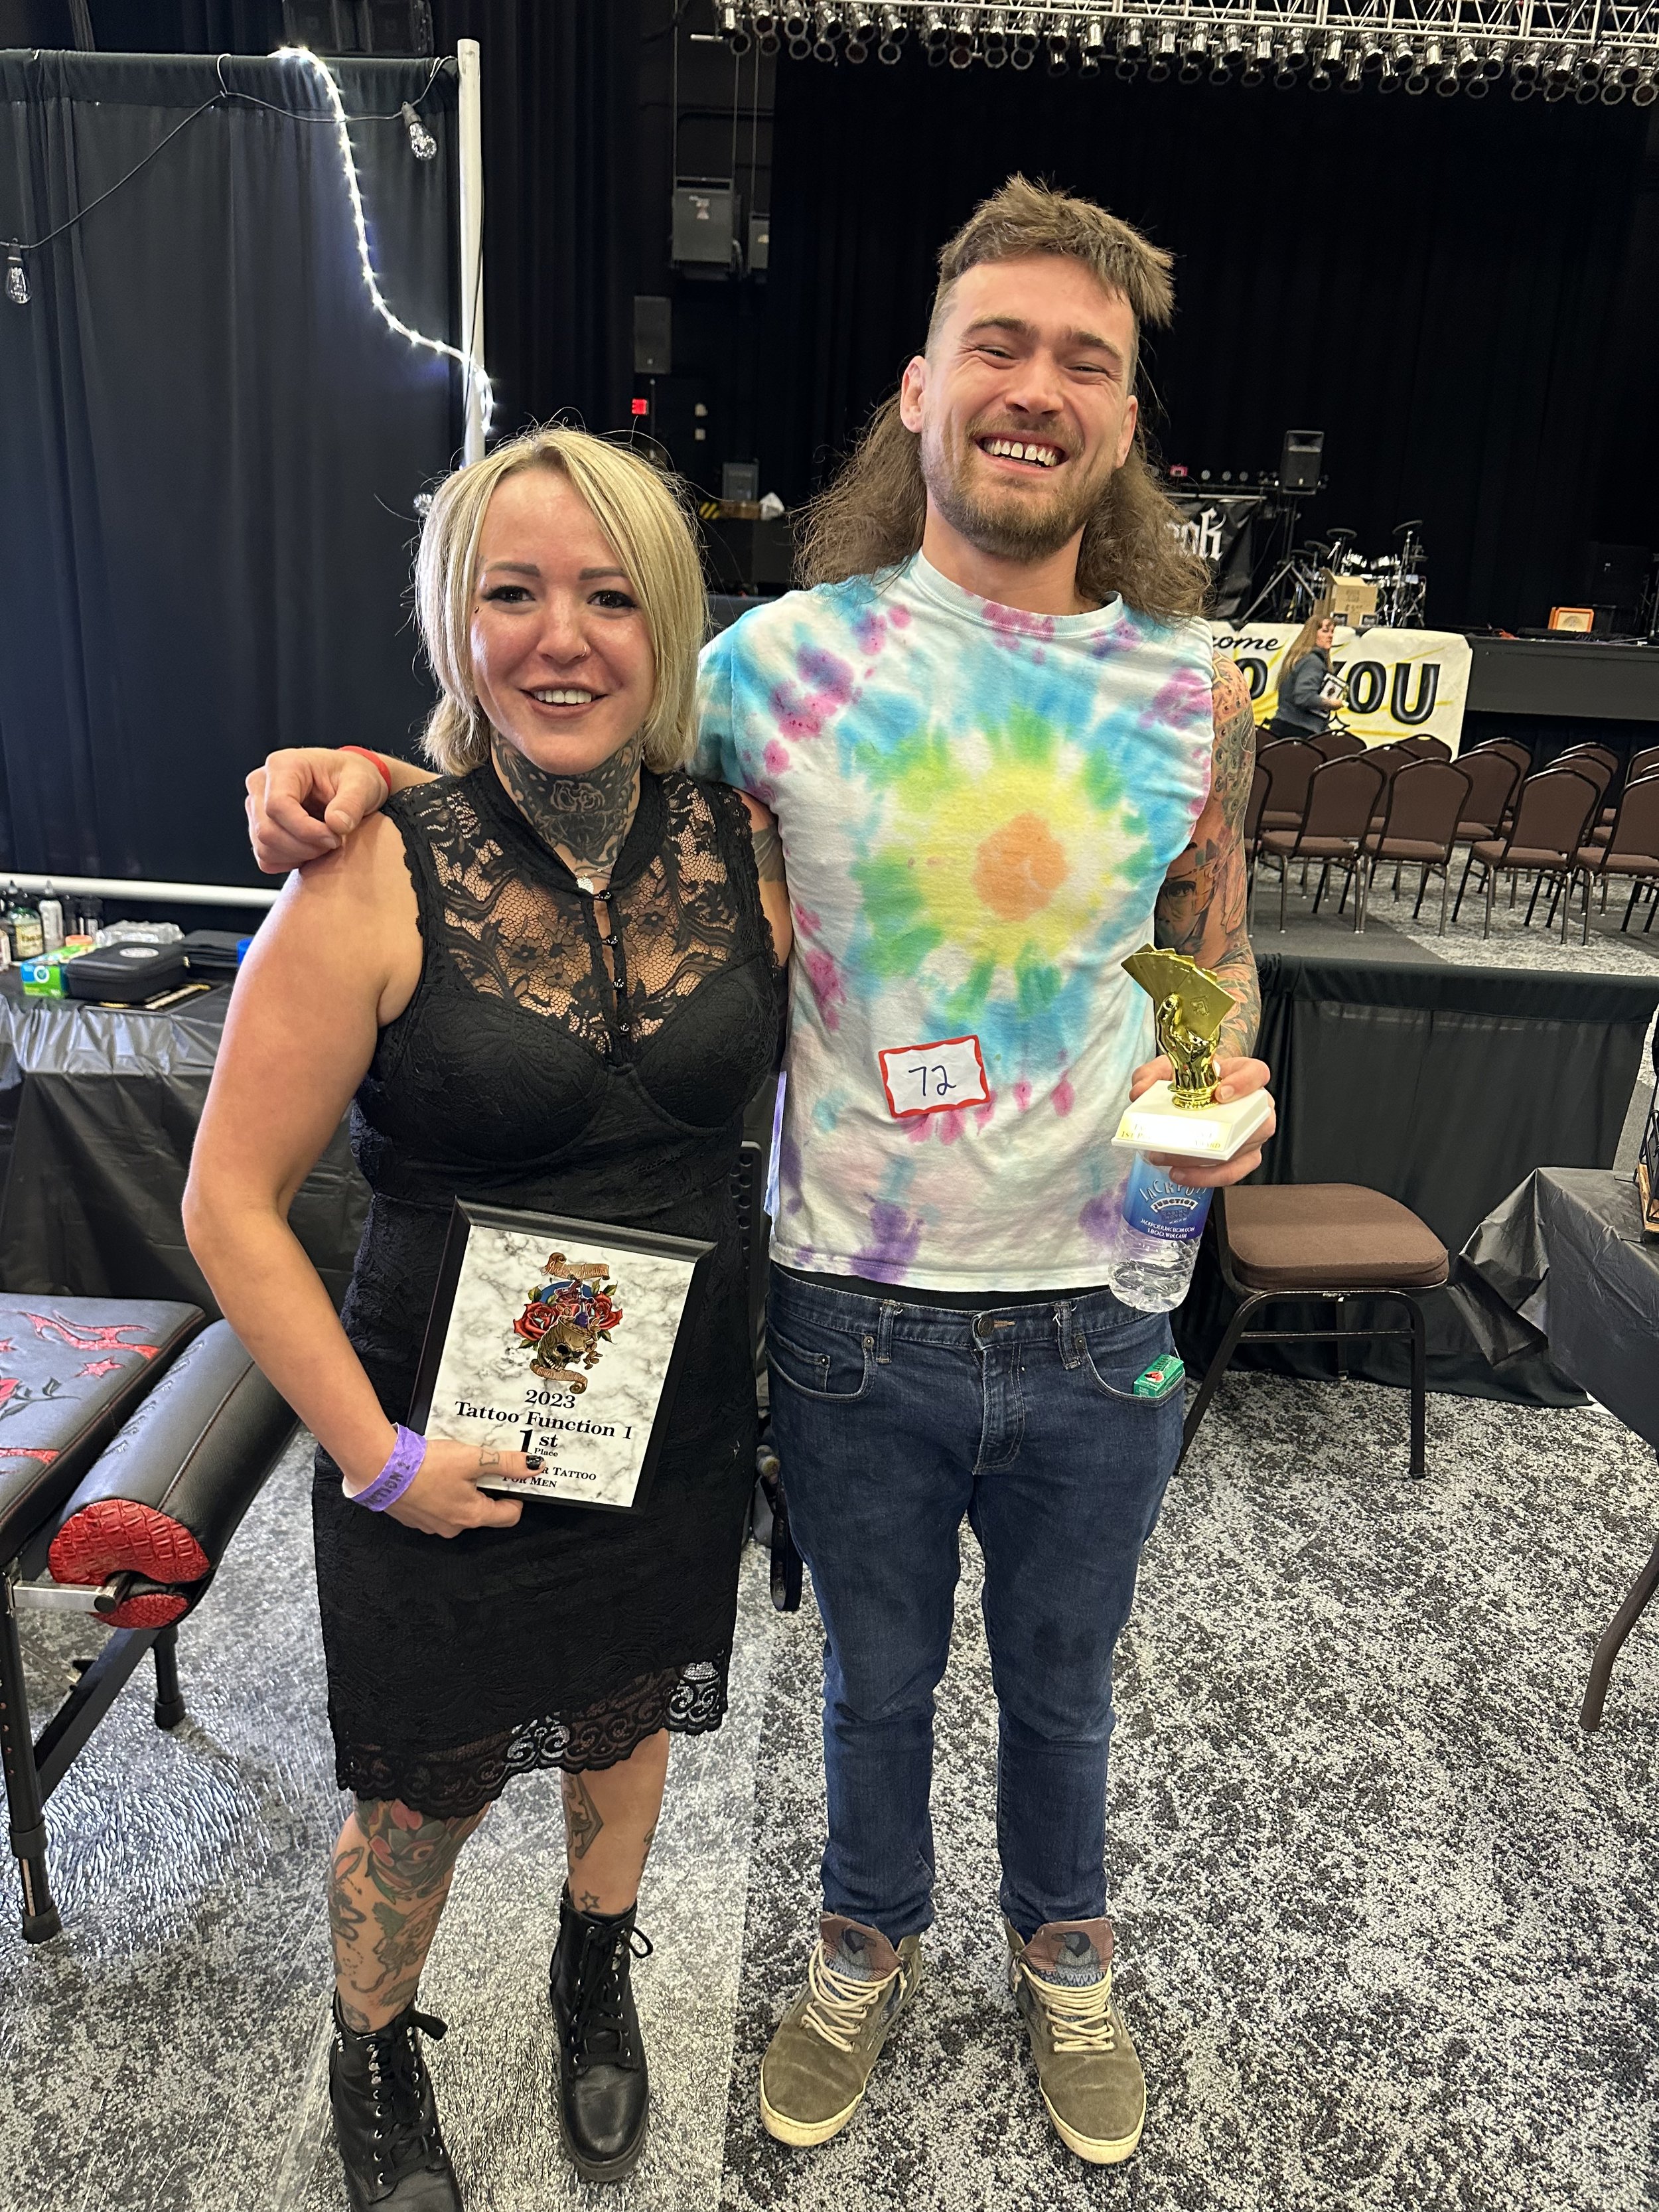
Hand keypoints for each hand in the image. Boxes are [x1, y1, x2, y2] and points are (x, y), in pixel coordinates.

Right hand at [244, 748, 390, 872]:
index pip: (277, 806)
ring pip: (264, 849)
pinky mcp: (257, 827)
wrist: (347, 784)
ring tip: (325, 843)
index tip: (334, 838)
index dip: (306, 831)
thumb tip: (336, 825)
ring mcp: (255, 807)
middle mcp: (260, 784)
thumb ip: (352, 803)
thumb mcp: (363, 784)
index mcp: (281, 766)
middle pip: (267, 831)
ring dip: (299, 856)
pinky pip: (266, 859)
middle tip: (334, 842)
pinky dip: (291, 862)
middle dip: (305, 847)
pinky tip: (312, 849)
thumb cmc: (352, 778)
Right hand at [378, 1438, 528, 1538]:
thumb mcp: (473, 1459)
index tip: (514, 1479)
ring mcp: (431, 1525)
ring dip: (461, 1490)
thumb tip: (533, 1467)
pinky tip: (433, 1473)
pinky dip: (439, 1492)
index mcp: (472, 1516)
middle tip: (481, 1466)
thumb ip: (506, 1463)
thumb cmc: (425, 1466)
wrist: (380, 1468)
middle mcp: (452, 1527)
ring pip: (458, 1509)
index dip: (516, 1496)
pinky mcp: (414, 1516)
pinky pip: (436, 1506)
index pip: (509, 1516)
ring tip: (454, 1466)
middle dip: (486, 1489)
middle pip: (483, 1512)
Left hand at [1127, 1053, 1276, 1189]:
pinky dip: (1205, 1176)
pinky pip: (1231, 1172)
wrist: (1195, 1095)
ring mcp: (1252, 1134)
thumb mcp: (1169, 1068)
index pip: (1257, 1074)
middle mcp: (1255, 1107)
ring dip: (1203, 1161)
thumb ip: (1152, 1073)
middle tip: (1182, 1136)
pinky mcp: (1243, 1158)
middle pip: (1251, 1123)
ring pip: (1239, 1152)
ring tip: (1166, 1159)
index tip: (1221, 1093)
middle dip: (1216, 1135)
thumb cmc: (1191, 1079)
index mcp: (1244, 1075)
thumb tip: (1139, 1092)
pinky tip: (1180, 1174)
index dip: (1244, 1084)